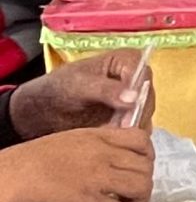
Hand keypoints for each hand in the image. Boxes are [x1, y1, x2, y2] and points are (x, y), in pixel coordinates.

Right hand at [0, 128, 154, 201]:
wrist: (4, 179)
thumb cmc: (23, 165)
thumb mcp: (64, 143)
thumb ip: (90, 148)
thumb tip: (108, 161)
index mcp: (95, 137)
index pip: (142, 139)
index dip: (147, 157)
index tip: (139, 170)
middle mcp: (101, 153)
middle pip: (147, 167)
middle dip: (143, 186)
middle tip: (129, 198)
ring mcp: (97, 176)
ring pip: (142, 187)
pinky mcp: (89, 200)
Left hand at [7, 50, 151, 137]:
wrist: (42, 111)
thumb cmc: (58, 89)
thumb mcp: (79, 86)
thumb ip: (106, 90)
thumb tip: (134, 98)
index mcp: (127, 60)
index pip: (144, 78)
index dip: (139, 97)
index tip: (126, 118)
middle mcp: (136, 78)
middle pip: (148, 98)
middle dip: (134, 116)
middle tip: (116, 132)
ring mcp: (133, 99)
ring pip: (144, 115)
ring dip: (129, 128)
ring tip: (108, 136)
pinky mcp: (128, 117)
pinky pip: (136, 128)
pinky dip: (125, 136)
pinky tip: (109, 140)